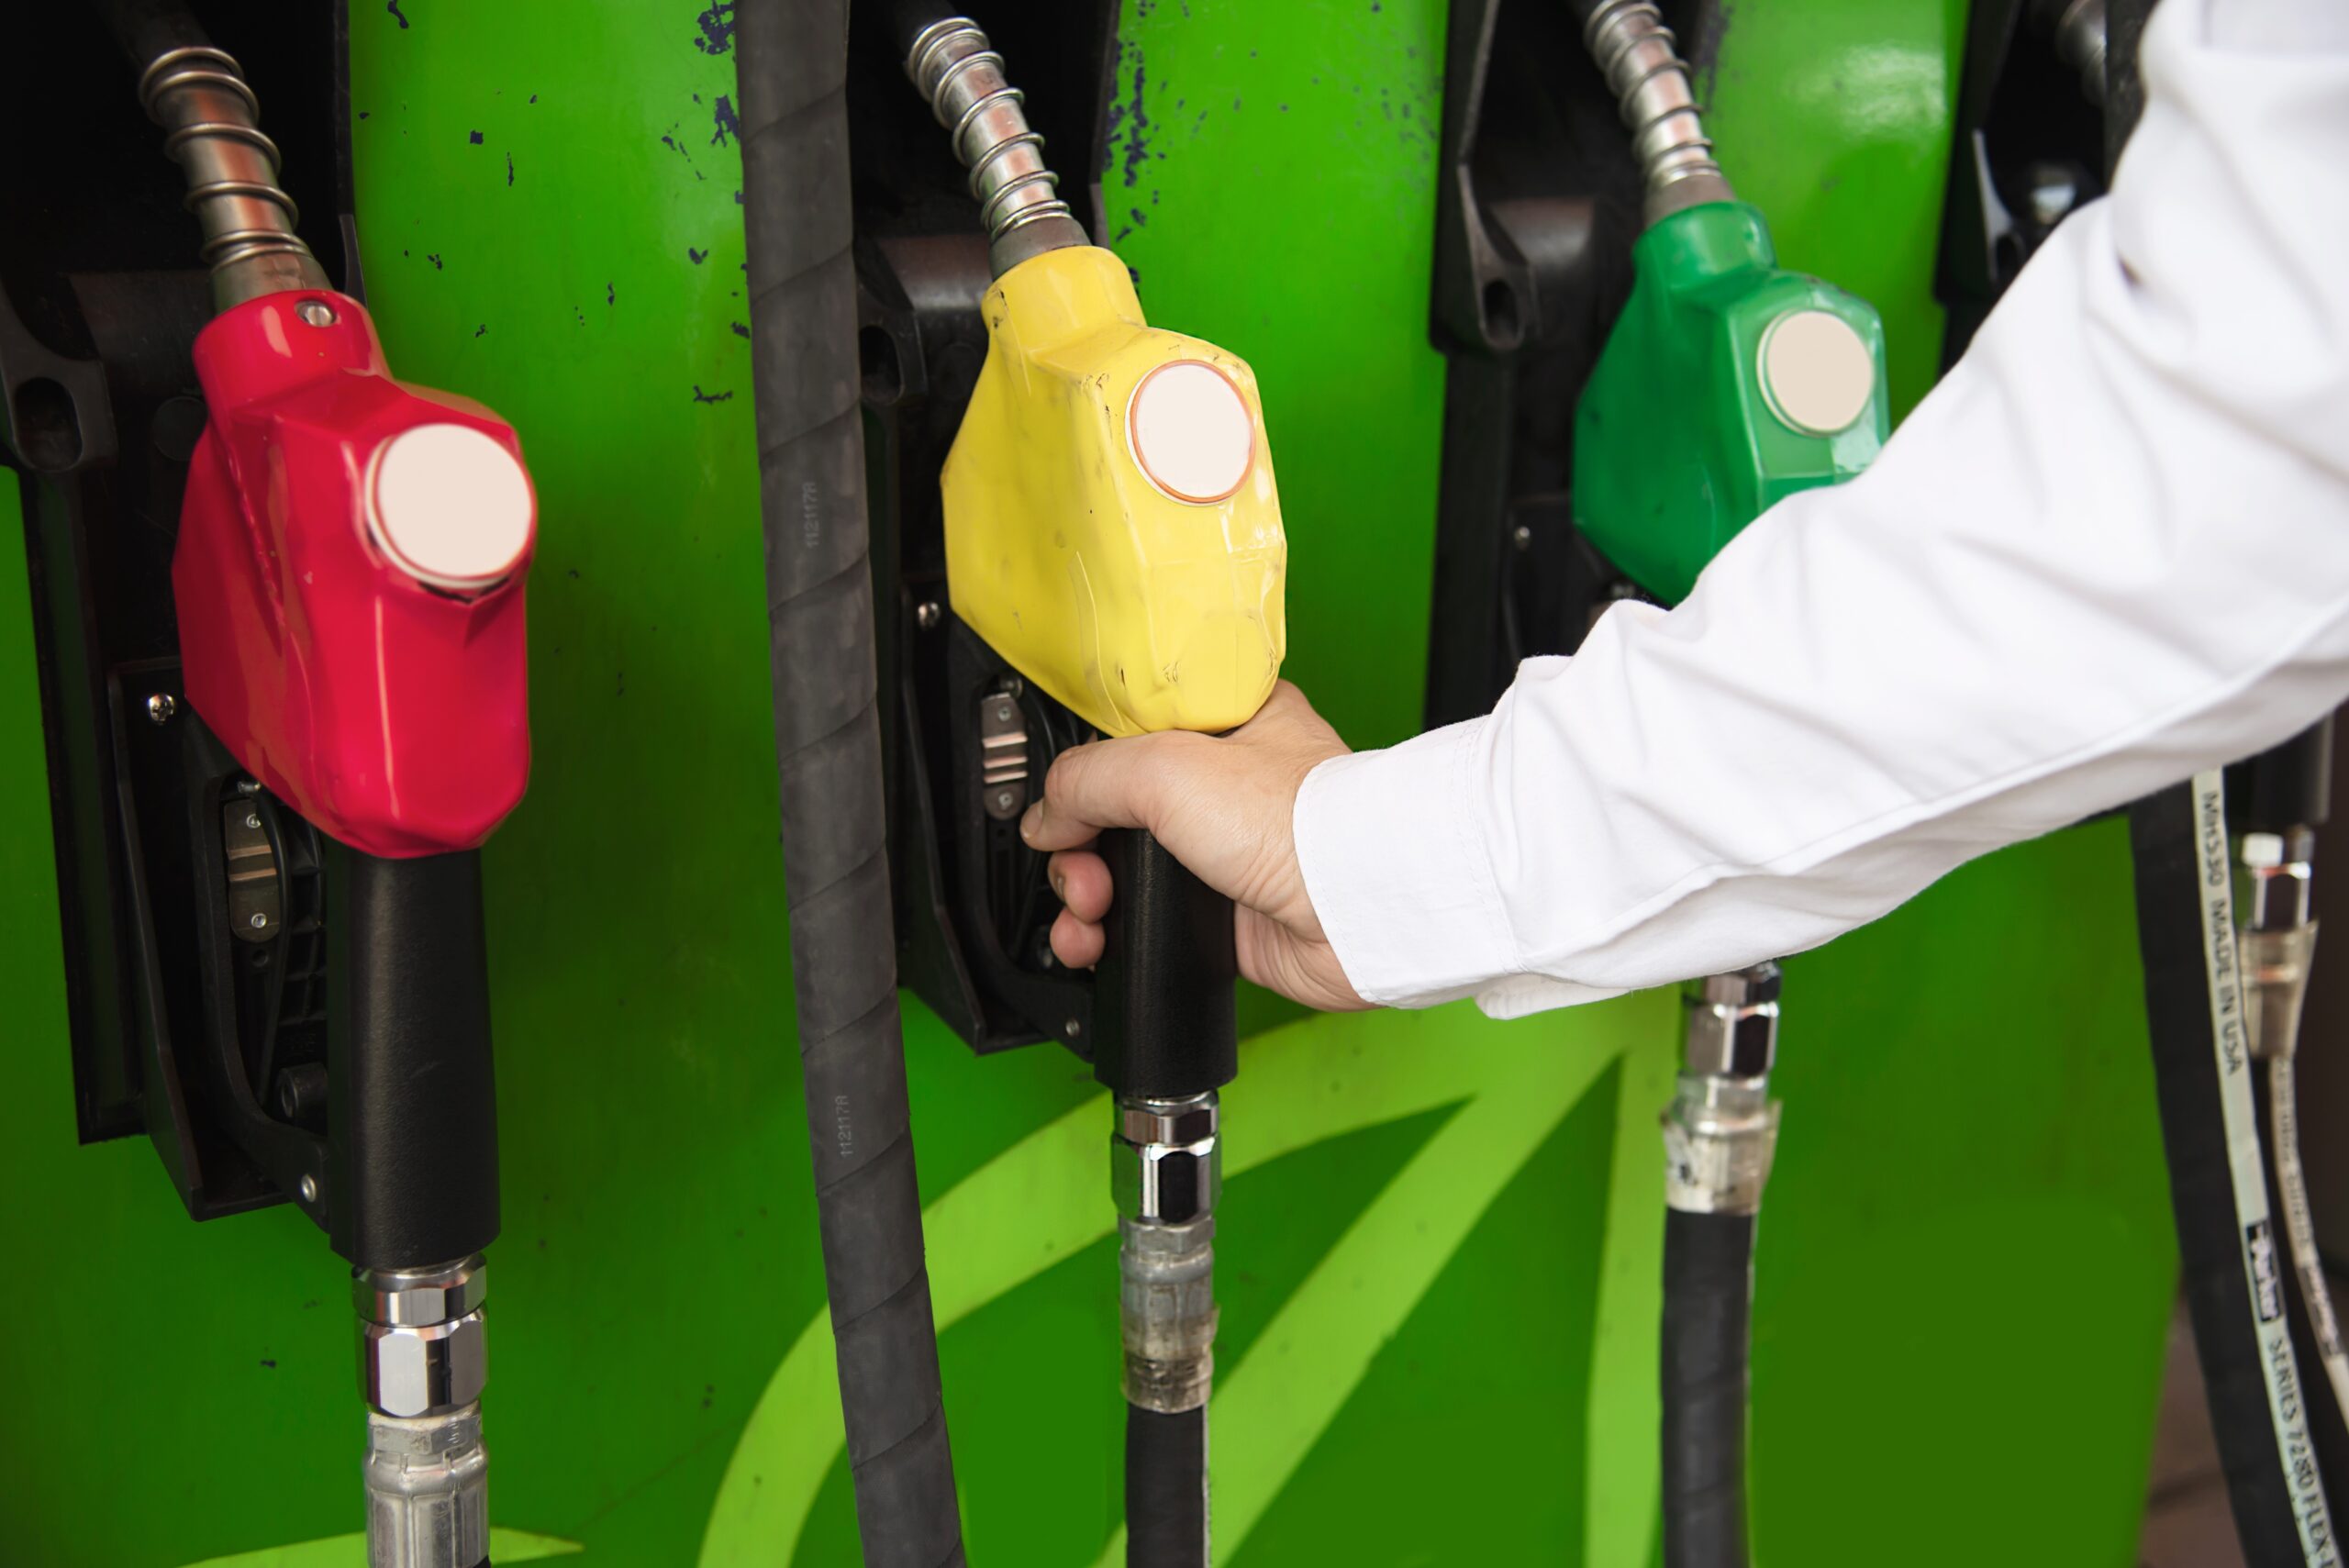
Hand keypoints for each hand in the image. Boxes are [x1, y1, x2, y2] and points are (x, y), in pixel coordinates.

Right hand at [1020, 681, 1369, 1011]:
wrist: (1357, 910)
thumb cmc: (1303, 823)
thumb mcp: (1169, 766)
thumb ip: (1089, 777)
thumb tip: (1046, 814)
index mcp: (1226, 723)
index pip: (1130, 732)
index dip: (1088, 766)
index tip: (1061, 797)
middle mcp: (1226, 787)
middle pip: (1115, 809)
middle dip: (1078, 845)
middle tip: (1078, 866)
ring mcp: (1224, 854)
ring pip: (1124, 871)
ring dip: (1086, 894)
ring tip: (1087, 912)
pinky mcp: (1224, 916)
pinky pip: (1145, 923)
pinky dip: (1113, 936)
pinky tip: (1097, 941)